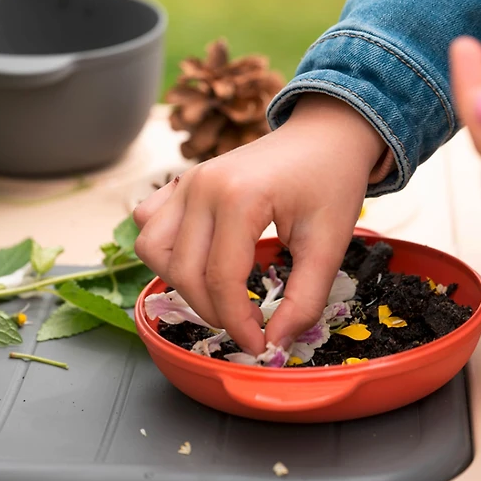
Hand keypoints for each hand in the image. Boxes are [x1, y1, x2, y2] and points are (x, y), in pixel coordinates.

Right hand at [133, 94, 385, 353]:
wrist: (326, 135)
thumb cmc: (331, 181)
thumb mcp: (330, 244)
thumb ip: (305, 299)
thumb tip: (276, 344)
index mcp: (239, 197)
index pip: (220, 280)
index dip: (238, 324)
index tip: (260, 345)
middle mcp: (202, 186)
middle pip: (183, 272)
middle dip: (213, 311)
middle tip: (248, 323)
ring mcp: (188, 181)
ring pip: (152, 248)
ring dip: (179, 282)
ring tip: (220, 293)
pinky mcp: (184, 181)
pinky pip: (149, 222)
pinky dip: (165, 248)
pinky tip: (200, 257)